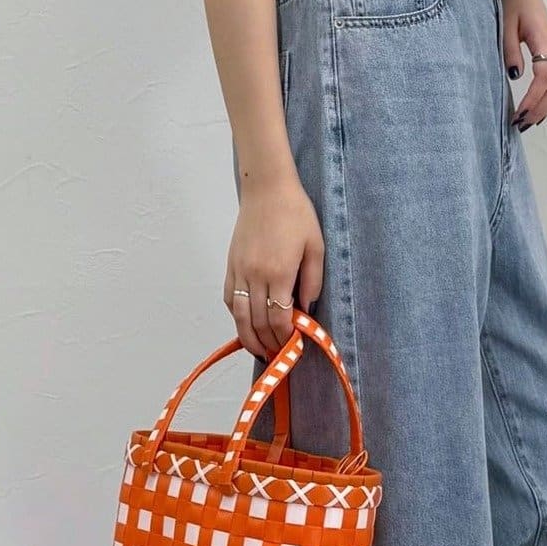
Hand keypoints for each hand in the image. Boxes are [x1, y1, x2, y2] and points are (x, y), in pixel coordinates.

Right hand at [222, 176, 323, 358]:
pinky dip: (237, 316)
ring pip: (239, 315)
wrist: (267, 189)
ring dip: (249, 337)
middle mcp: (254, 275)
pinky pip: (230, 298)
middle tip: (279, 356)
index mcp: (278, 272)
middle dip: (268, 343)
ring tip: (260, 350)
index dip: (285, 338)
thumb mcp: (316, 247)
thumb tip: (306, 310)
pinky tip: (246, 325)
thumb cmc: (296, 214)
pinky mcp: (230, 264)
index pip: (279, 318)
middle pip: (257, 322)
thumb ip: (312, 281)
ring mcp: (239, 270)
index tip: (293, 348)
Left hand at [498, 0, 546, 129]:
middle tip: (522, 124)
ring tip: (527, 121)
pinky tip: (534, 108)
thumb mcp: (503, 21)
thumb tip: (515, 75)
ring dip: (546, 106)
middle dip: (542, 108)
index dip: (534, 98)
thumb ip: (509, 48)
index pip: (545, 76)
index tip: (519, 113)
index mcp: (544, 38)